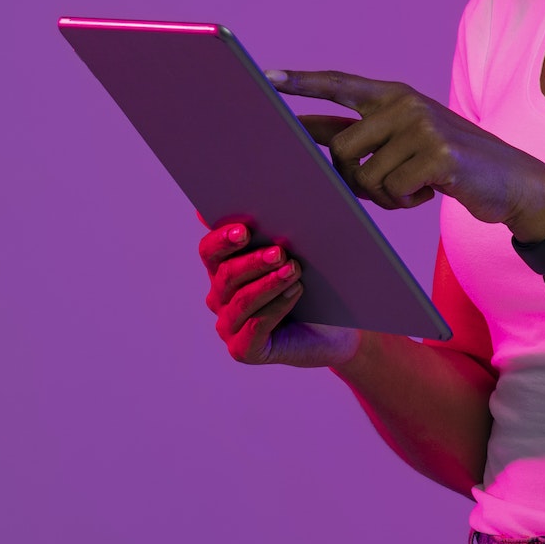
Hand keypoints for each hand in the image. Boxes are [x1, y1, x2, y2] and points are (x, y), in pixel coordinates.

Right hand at [198, 221, 359, 367]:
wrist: (335, 329)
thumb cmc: (313, 286)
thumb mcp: (295, 255)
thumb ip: (276, 231)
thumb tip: (270, 193)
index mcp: (222, 268)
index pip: (210, 250)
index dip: (222, 239)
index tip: (244, 230)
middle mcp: (219, 297)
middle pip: (226, 274)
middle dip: (253, 261)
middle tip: (280, 250)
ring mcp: (229, 326)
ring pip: (242, 300)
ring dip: (268, 283)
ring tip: (294, 269)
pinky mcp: (243, 350)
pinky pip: (255, 327)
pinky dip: (276, 307)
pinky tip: (294, 291)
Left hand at [269, 70, 544, 241]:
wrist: (512, 182)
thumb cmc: (450, 165)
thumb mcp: (407, 141)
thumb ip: (363, 137)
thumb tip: (307, 138)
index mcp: (395, 96)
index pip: (340, 85)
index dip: (302, 83)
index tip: (267, 79)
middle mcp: (405, 104)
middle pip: (342, 149)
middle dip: (354, 180)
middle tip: (387, 186)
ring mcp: (422, 126)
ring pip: (366, 176)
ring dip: (385, 195)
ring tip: (415, 187)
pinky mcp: (437, 154)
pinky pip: (393, 190)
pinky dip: (406, 202)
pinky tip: (430, 192)